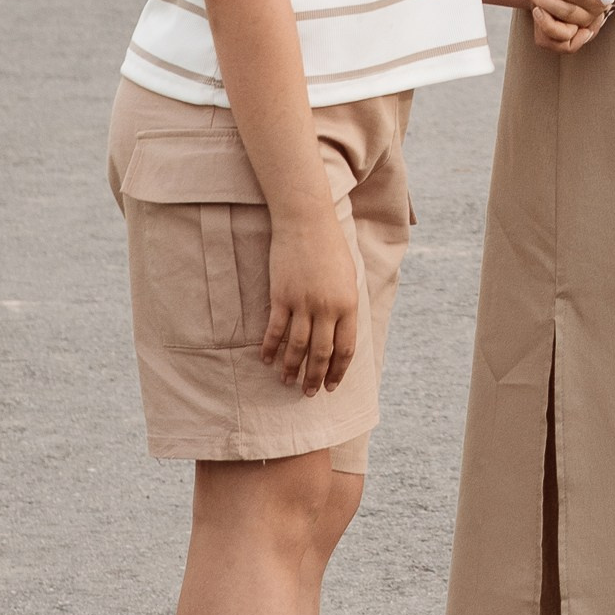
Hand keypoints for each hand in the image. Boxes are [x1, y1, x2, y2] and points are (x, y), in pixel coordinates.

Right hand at [262, 202, 359, 391]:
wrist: (306, 221)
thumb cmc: (331, 246)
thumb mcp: (348, 276)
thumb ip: (346, 305)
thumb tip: (342, 332)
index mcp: (348, 304)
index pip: (345, 348)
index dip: (338, 370)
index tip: (332, 385)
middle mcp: (326, 308)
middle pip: (321, 353)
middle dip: (315, 377)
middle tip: (309, 393)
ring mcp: (302, 302)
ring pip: (296, 347)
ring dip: (291, 368)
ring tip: (287, 381)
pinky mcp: (280, 296)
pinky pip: (275, 329)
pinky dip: (270, 347)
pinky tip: (266, 359)